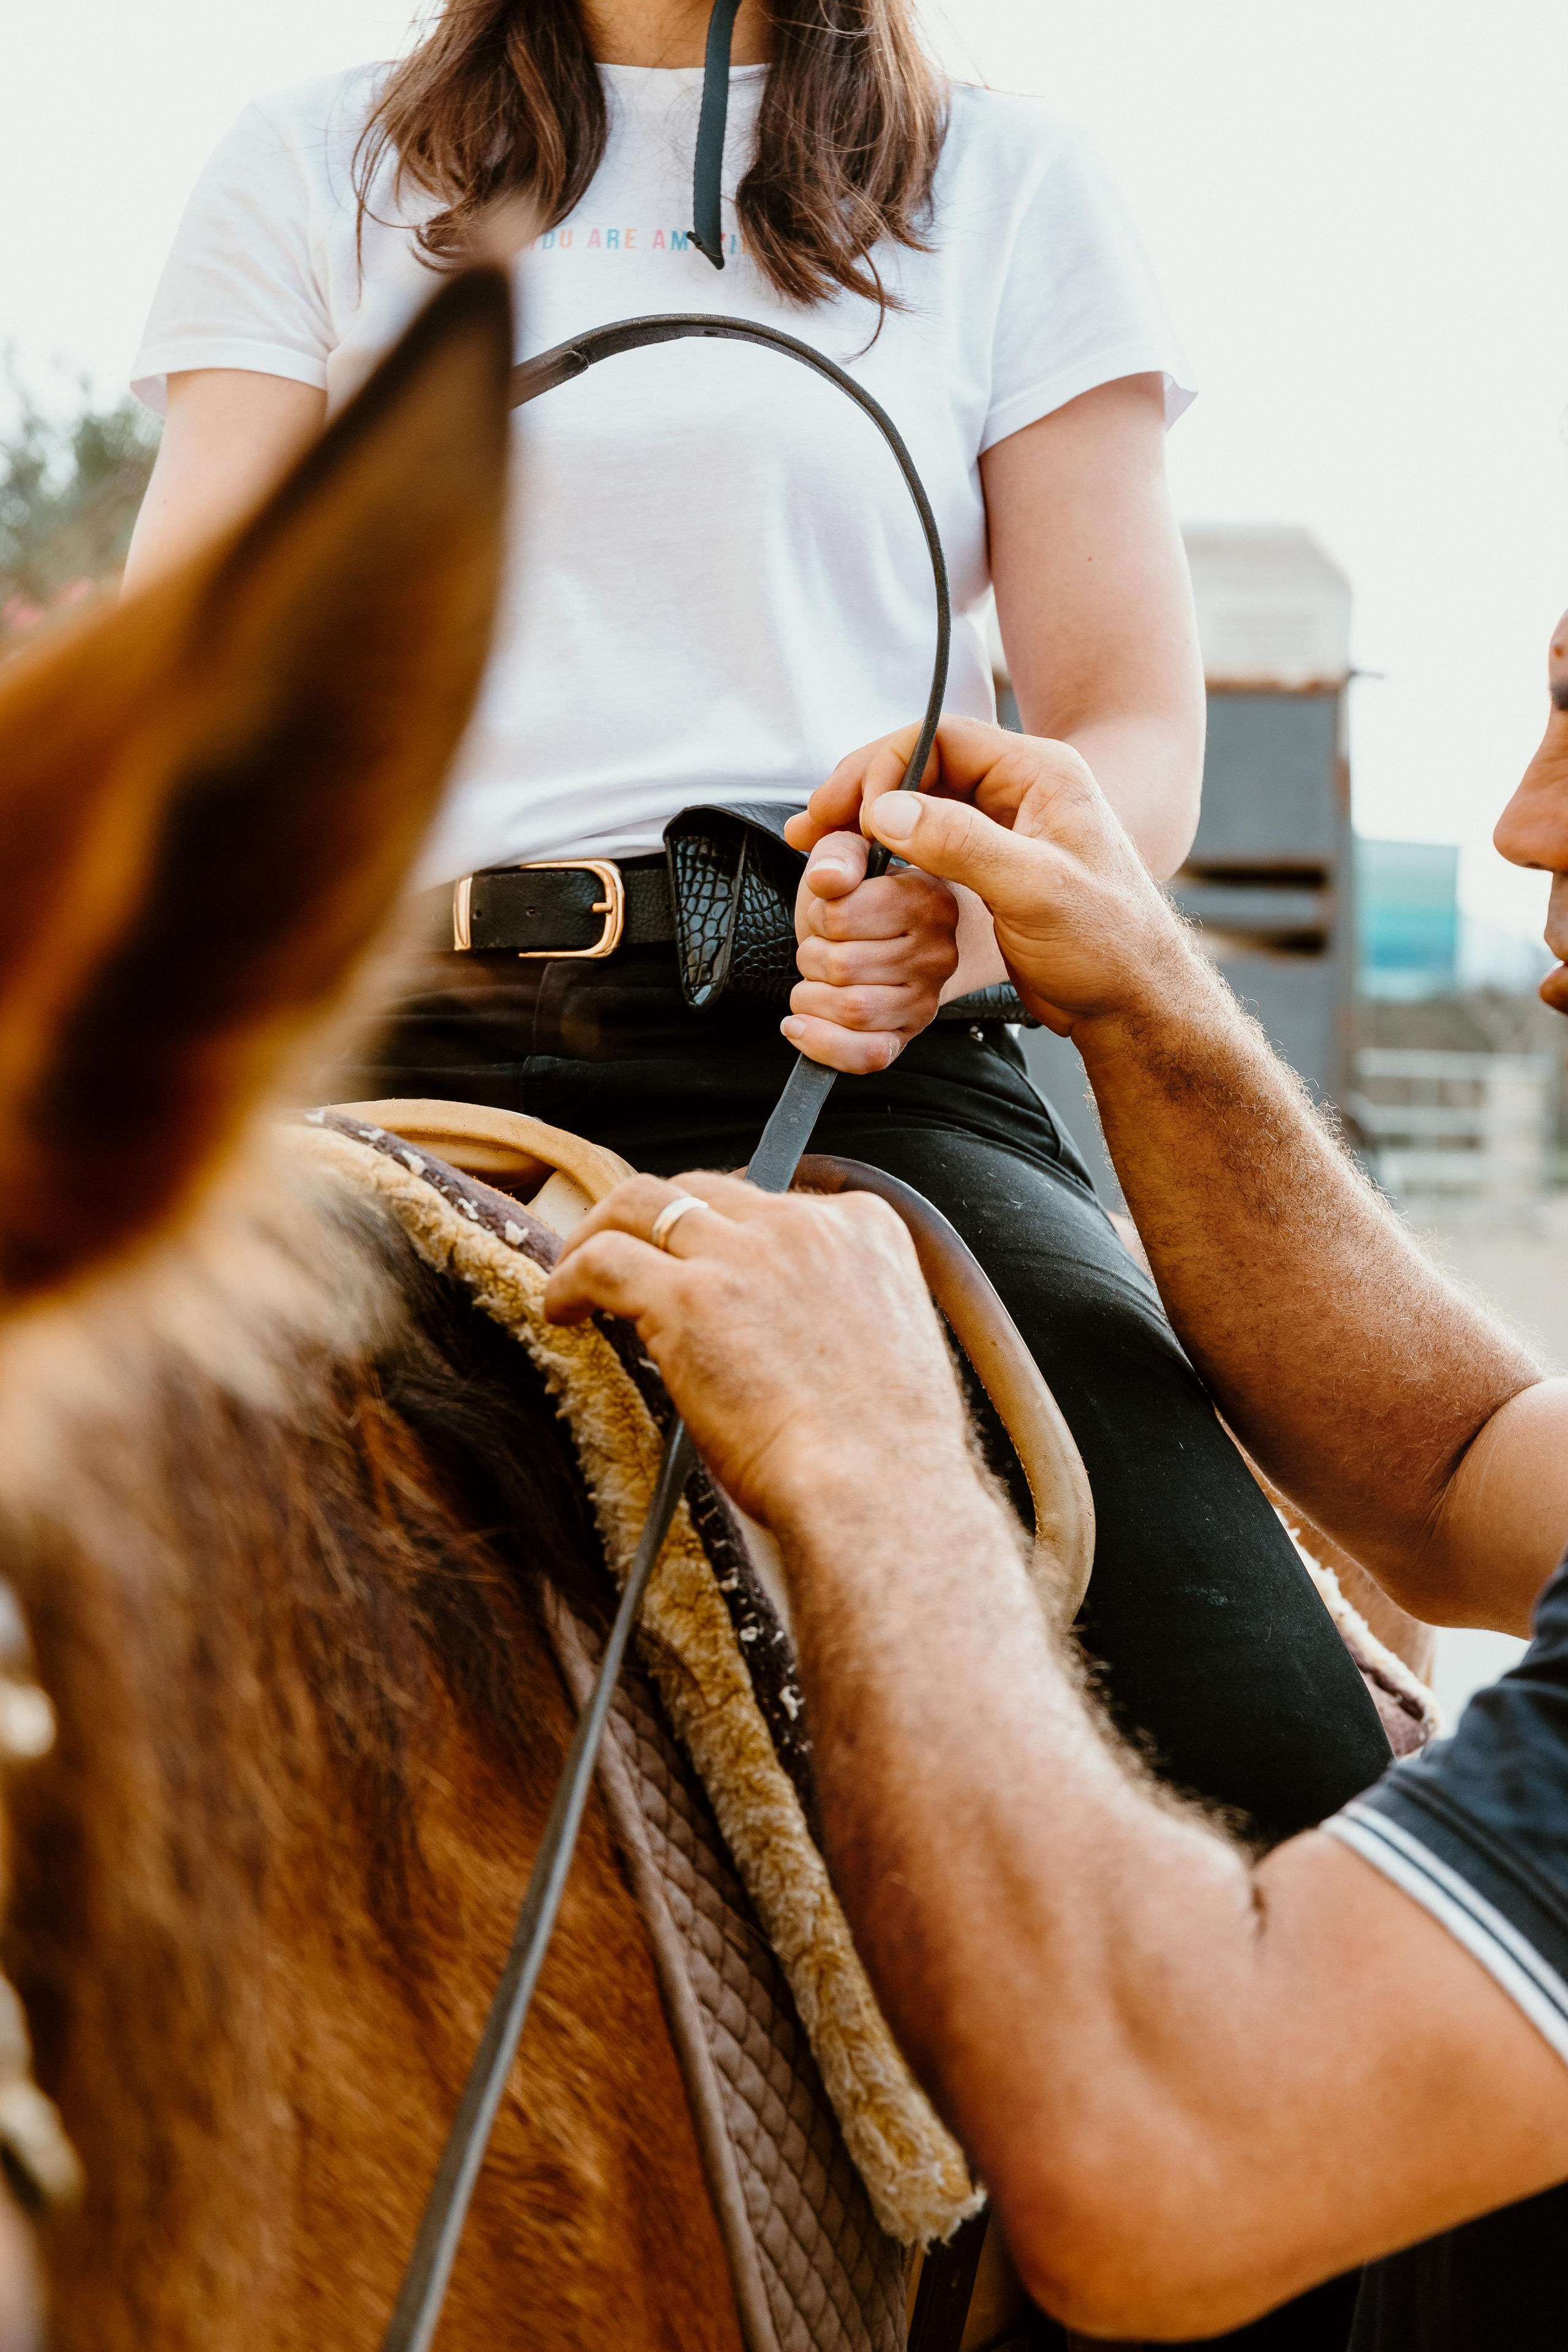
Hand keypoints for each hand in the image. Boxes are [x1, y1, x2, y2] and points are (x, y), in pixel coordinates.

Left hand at [543, 1171, 973, 1528]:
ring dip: (600, 1233)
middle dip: (658, 1224)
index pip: (773, 1200)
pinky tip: (563, 1310)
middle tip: (629, 1265)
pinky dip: (571, 1278)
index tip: (701, 1264)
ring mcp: (745, 1255)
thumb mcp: (884, 1346)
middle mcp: (804, 1226)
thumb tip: (774, 1329)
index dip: (723, 1230)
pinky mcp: (689, 1298)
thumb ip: (833, 1311)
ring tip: (578, 1274)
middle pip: (702, 1191)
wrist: (880, 1491)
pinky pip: (604, 1261)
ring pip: (642, 1203)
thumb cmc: (886, 1453)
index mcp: (865, 1230)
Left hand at [783, 829, 958, 1072]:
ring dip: (812, 996)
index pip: (842, 916)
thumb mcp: (850, 857)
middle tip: (821, 949)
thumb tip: (827, 879)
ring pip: (851, 1010)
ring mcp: (924, 1000)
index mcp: (928, 899)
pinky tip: (800, 1025)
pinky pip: (865, 1055)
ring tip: (814, 981)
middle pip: (843, 966)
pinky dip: (822, 1043)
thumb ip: (838, 854)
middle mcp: (935, 953)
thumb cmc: (865, 897)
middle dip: (812, 957)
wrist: (893, 935)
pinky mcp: (904, 1036)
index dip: (819, 915)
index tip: (829, 912)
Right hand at [791, 716, 1191, 1037]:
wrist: (1137, 1002)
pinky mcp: (988, 871)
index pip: (940, 738)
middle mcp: (1017, 793)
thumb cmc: (1112, 943)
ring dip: (866, 825)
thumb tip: (886, 811)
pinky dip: (886, 856)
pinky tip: (858, 876)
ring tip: (823, 850)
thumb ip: (962, 843)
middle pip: (920, 768)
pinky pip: (925, 847)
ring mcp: (1002, 832)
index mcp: (1038, 774)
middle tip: (813, 825)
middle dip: (861, 793)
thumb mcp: (1037, 889)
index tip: (844, 811)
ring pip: (917, 807)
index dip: (881, 767)